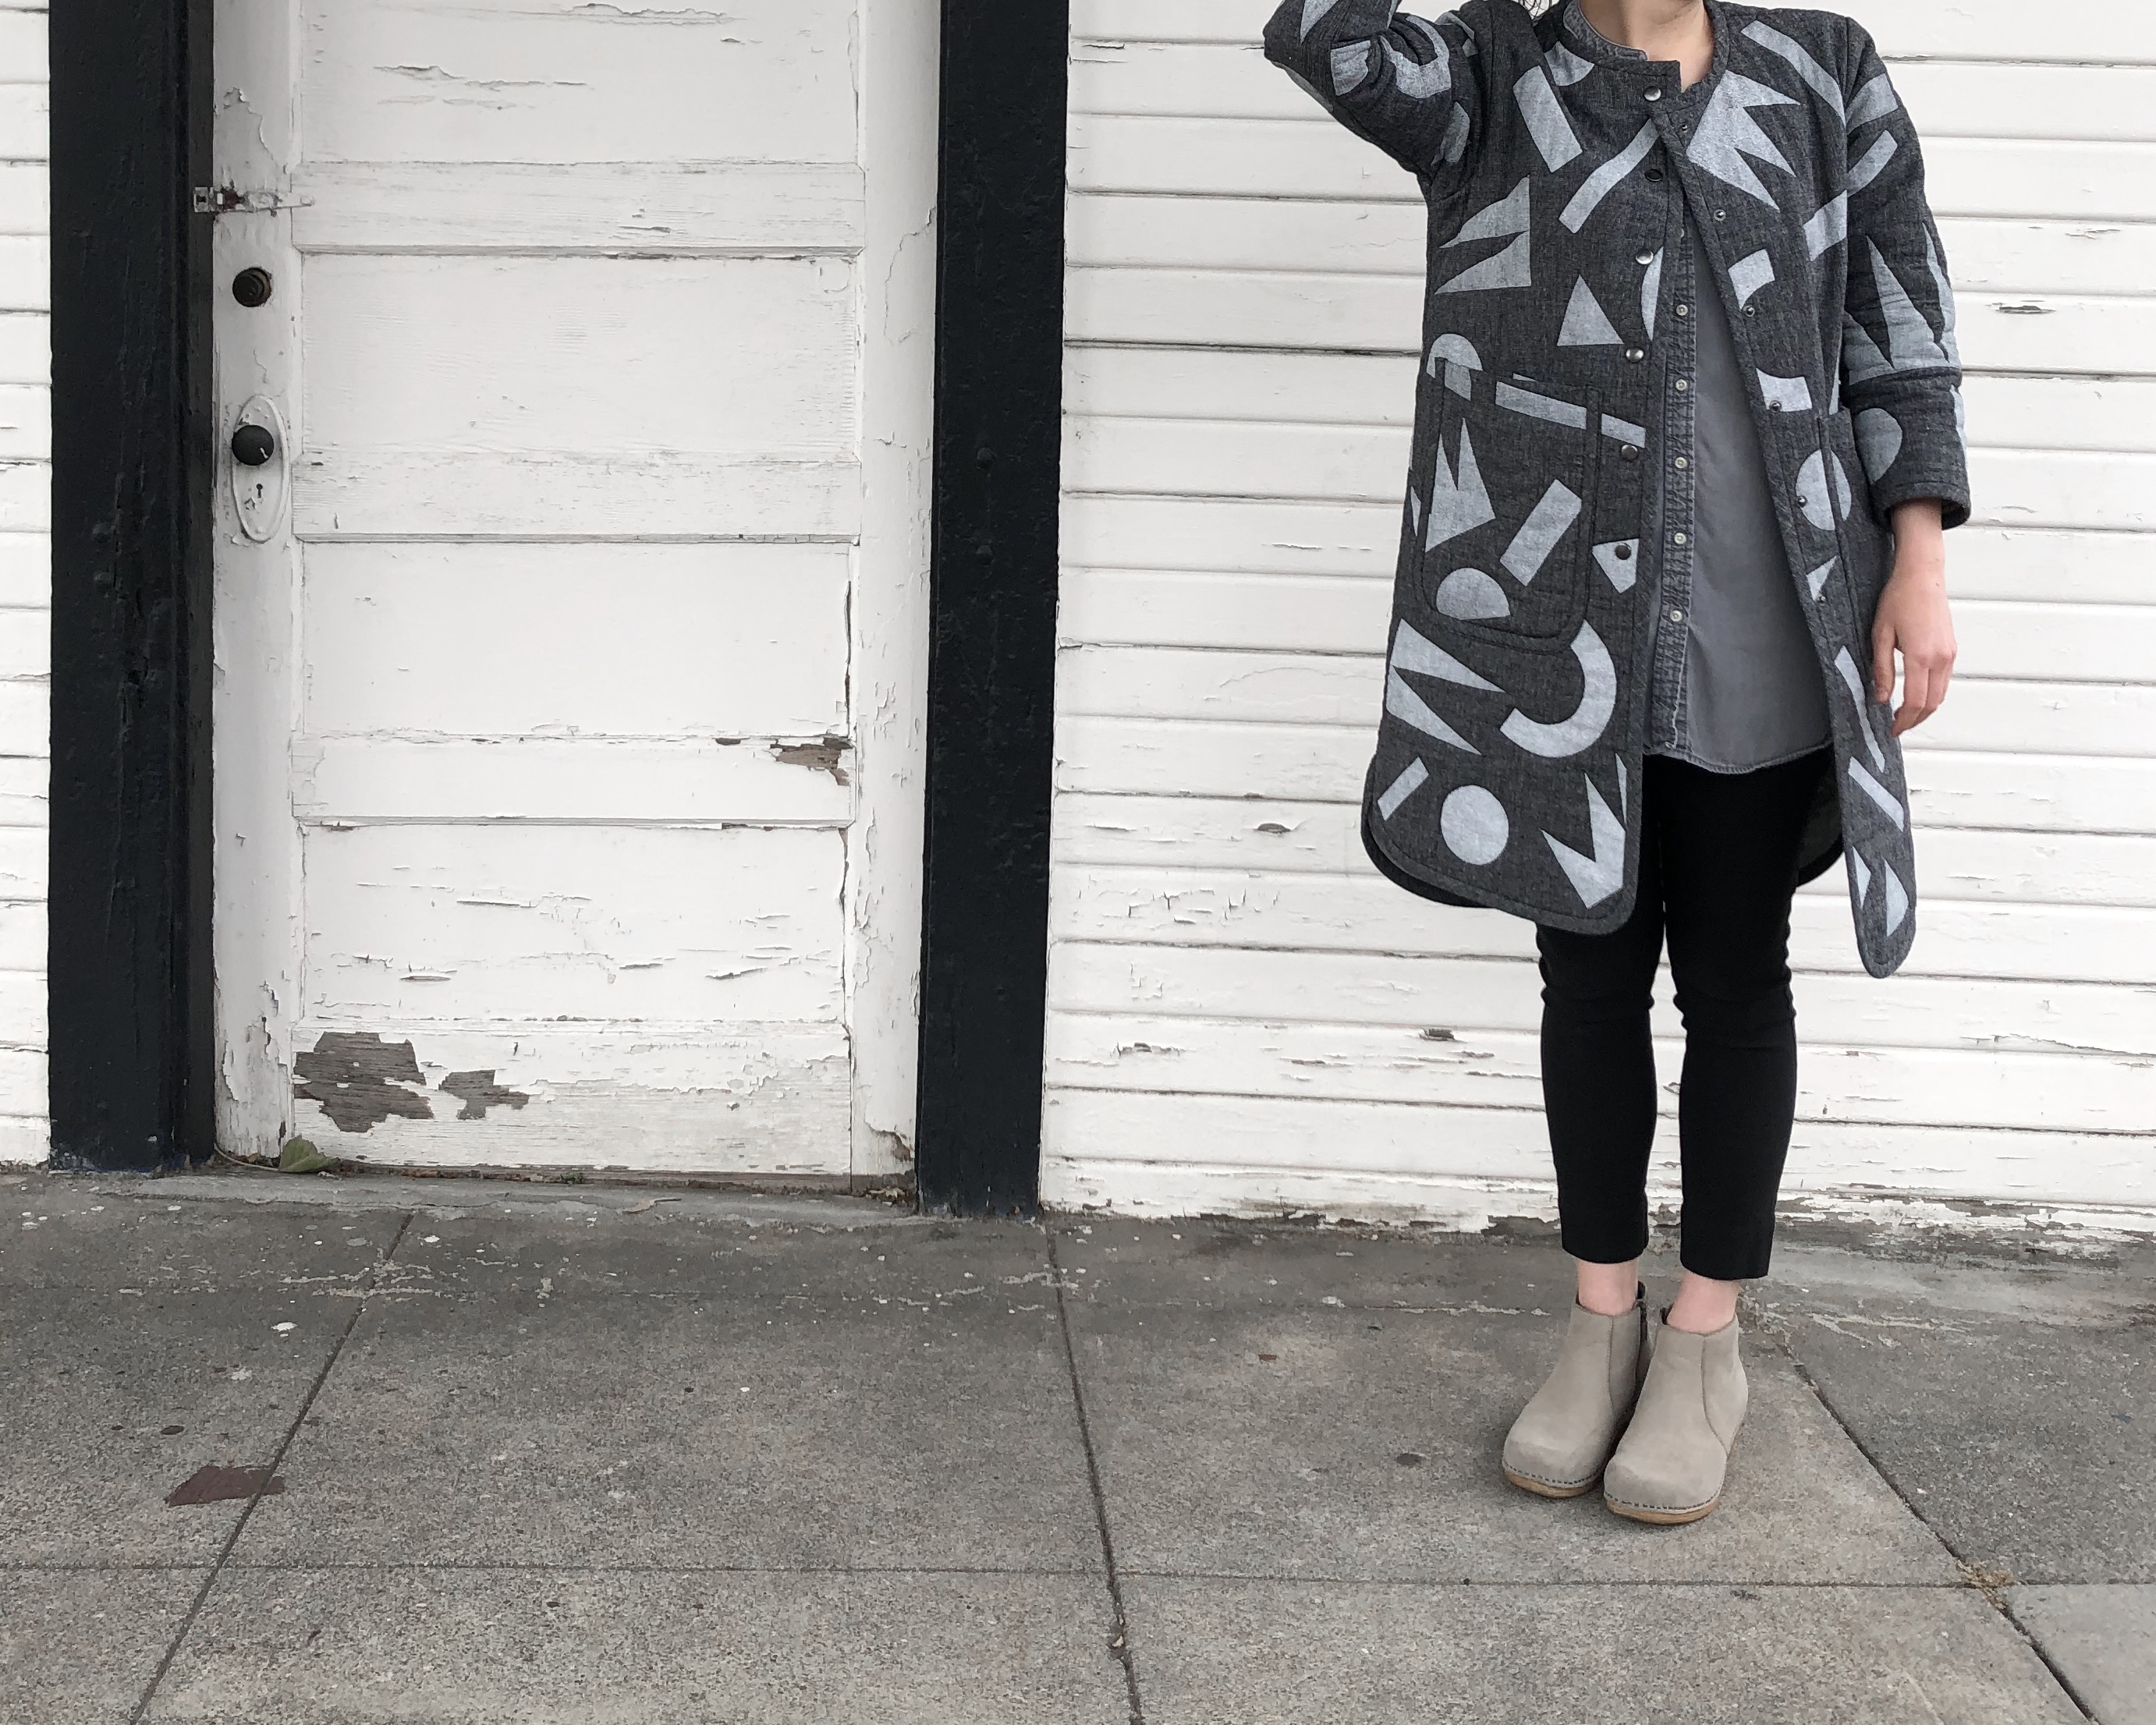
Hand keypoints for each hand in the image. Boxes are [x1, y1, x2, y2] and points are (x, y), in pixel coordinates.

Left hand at [1871, 500, 1954, 735]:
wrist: (1922, 576)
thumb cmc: (1899, 599)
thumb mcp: (1880, 635)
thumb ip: (1882, 670)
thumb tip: (1882, 697)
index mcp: (1921, 656)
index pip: (1916, 702)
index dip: (1903, 721)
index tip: (1892, 730)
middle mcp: (1941, 658)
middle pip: (1933, 703)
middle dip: (1915, 720)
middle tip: (1897, 727)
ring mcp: (1950, 653)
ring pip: (1942, 694)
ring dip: (1925, 709)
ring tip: (1905, 715)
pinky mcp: (1952, 649)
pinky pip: (1944, 680)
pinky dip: (1932, 694)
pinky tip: (1917, 695)